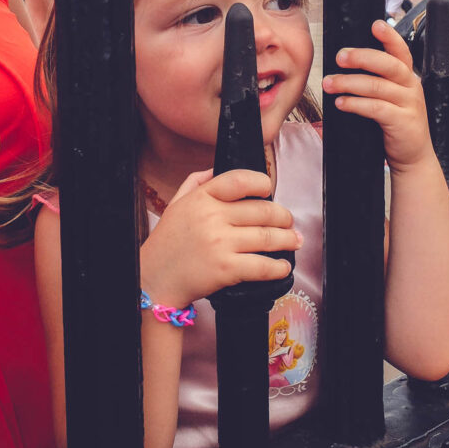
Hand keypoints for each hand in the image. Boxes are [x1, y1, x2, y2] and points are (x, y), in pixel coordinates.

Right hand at [139, 169, 301, 308]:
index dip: (262, 182)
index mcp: (202, 198)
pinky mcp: (226, 269)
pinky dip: (278, 267)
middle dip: (284, 217)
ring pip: (268, 237)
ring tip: (294, 241)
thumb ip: (196, 182)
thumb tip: (216, 168)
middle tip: (289, 223)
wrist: (155, 279)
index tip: (270, 190)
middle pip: (263, 211)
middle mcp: (212, 217)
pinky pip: (262, 265)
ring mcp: (220, 243)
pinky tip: (282, 266)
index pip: (240, 180)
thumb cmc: (167, 242)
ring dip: (288, 240)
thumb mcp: (176, 203)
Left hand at [321, 19, 431, 173]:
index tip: (375, 25)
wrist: (413, 156)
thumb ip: (378, 80)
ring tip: (329, 84)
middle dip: (361, 57)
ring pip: (377, 86)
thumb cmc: (396, 122)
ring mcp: (409, 104)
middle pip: (387, 64)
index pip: (401, 51)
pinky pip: (376, 108)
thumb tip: (346, 63)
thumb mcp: (391, 97)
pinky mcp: (402, 122)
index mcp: (407, 76)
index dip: (389, 37)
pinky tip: (341, 103)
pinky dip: (356, 104)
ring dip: (349, 83)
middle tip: (339, 57)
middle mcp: (411, 86)